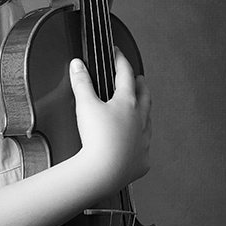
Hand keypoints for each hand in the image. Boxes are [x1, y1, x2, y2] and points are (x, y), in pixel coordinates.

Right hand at [68, 50, 150, 192]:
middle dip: (141, 86)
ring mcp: (143, 141)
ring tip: (140, 110)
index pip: (126, 75)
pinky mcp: (141, 161)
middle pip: (144, 97)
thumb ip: (81, 83)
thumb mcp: (85, 105)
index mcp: (127, 103)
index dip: (121, 61)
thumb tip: (77, 64)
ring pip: (147, 122)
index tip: (117, 54)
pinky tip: (135, 144)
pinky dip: (139, 143)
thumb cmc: (97, 138)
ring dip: (144, 113)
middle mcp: (140, 120)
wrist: (104, 171)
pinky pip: (143, 149)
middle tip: (140, 79)